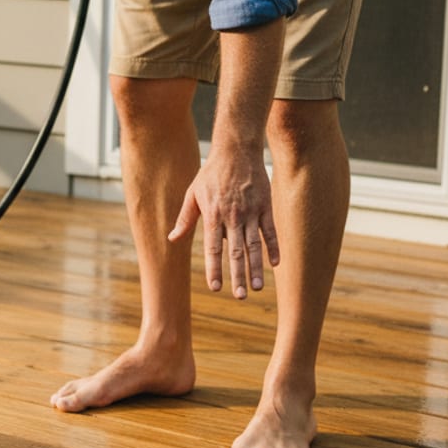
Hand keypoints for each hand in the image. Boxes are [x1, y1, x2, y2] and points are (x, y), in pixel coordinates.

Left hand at [168, 145, 279, 299]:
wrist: (236, 150)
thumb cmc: (211, 174)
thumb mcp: (192, 194)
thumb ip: (184, 219)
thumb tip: (172, 239)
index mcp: (212, 216)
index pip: (213, 249)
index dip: (214, 269)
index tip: (215, 287)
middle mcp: (232, 217)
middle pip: (235, 252)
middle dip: (237, 276)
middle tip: (240, 296)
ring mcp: (250, 213)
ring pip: (254, 245)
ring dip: (256, 268)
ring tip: (257, 288)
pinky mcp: (265, 206)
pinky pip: (270, 231)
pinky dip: (273, 247)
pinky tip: (275, 264)